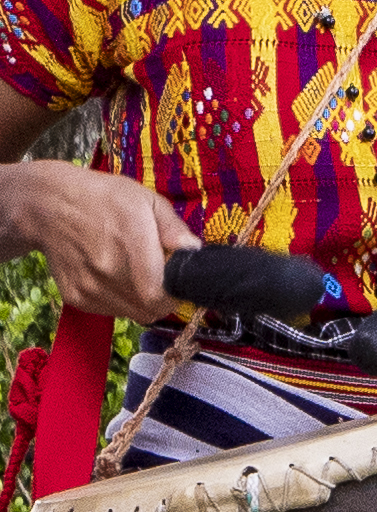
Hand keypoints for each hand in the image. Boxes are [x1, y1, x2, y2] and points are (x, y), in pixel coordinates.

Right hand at [3, 160, 199, 318]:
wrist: (46, 205)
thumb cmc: (102, 198)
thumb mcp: (145, 199)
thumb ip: (173, 227)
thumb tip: (194, 250)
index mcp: (130, 242)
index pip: (160, 295)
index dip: (176, 294)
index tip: (179, 282)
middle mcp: (107, 270)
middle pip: (151, 309)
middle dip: (165, 298)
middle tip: (161, 278)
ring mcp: (89, 286)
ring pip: (133, 313)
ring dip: (143, 301)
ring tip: (136, 274)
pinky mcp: (75, 297)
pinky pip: (111, 311)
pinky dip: (121, 301)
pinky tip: (115, 277)